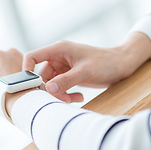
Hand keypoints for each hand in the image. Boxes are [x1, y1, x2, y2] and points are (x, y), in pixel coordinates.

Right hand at [23, 32, 150, 102]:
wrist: (122, 65)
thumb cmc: (105, 63)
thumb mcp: (85, 72)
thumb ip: (66, 81)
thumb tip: (47, 90)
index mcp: (59, 50)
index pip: (33, 57)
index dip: (27, 70)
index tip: (30, 86)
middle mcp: (58, 58)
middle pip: (42, 76)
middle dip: (49, 90)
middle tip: (61, 99)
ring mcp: (64, 68)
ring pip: (51, 85)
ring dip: (60, 94)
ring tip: (73, 99)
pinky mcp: (70, 76)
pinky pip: (60, 88)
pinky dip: (67, 95)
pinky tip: (79, 97)